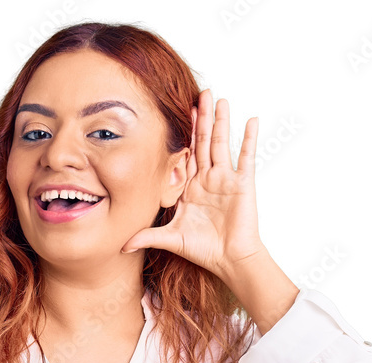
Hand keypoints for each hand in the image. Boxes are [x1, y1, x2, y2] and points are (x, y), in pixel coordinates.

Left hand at [122, 90, 265, 274]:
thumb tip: (120, 246)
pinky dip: (249, 138)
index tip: (174, 115)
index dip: (182, 136)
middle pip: (203, 143)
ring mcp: (226, 180)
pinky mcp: (242, 184)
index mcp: (191, 189)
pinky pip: (246, 156)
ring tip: (217, 99)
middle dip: (200, 119)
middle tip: (198, 94)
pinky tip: (251, 119)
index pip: (185, 156)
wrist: (229, 260)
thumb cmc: (204, 250)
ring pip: (221, 143)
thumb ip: (146, 236)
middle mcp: (208, 180)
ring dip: (219, 121)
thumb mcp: (170, 239)